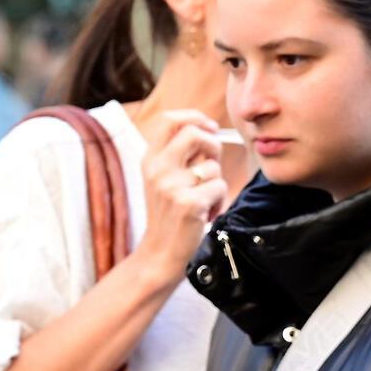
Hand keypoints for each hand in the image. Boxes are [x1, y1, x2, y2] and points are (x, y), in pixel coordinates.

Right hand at [133, 111, 230, 278]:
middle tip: (212, 168)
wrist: (160, 253)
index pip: (169, 120)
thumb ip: (181, 155)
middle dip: (214, 147)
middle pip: (195, 134)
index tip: (210, 128)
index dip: (195, 117)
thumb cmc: (170, 214)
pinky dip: (220, 202)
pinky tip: (206, 214)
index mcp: (150, 159)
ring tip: (203, 201)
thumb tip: (209, 130)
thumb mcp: (165, 179)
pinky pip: (220, 187)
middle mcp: (157, 169)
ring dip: (217, 184)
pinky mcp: (188, 203)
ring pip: (213, 166)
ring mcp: (171, 186)